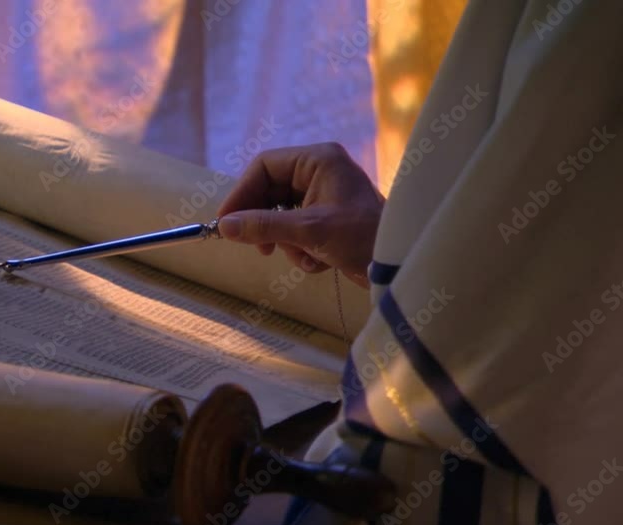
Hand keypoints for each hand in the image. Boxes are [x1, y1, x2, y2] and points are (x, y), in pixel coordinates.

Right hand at [216, 143, 383, 287]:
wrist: (398, 266)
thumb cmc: (361, 238)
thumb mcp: (308, 231)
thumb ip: (264, 225)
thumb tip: (224, 226)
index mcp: (318, 160)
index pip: (264, 166)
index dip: (242, 193)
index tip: (226, 222)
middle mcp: (319, 172)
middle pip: (270, 192)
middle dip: (268, 224)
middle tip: (261, 248)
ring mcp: (323, 196)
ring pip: (280, 215)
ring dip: (287, 242)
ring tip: (304, 256)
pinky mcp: (327, 220)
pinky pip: (296, 230)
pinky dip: (301, 250)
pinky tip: (319, 261)